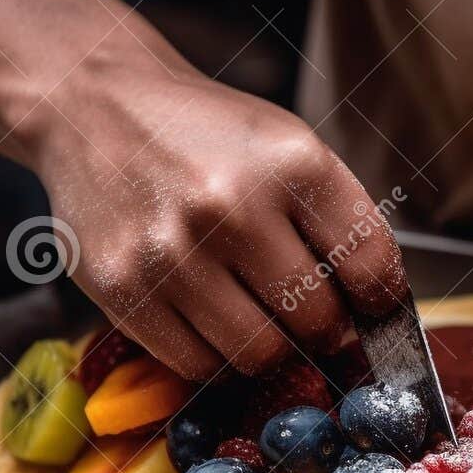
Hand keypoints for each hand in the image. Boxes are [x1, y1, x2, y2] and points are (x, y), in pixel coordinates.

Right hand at [35, 68, 406, 380]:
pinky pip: (197, 366)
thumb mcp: (288, 147)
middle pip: (317, 323)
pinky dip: (214, 355)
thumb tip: (374, 315)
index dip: (379, 302)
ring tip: (254, 310)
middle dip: (322, 327)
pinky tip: (209, 316)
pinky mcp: (123, 289)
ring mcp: (172, 253)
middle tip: (304, 310)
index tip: (368, 305)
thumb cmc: (205, 135)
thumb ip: (337, 223)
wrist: (93, 106)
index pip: (371, 270)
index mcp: (292, 164)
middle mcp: (231, 206)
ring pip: (259, 356)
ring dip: (269, 346)